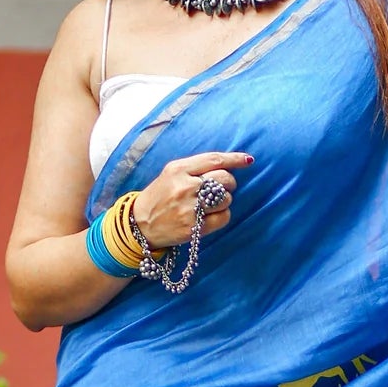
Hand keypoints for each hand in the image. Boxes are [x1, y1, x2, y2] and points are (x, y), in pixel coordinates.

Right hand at [132, 151, 251, 247]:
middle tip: (222, 188)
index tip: (248, 160)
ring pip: (226, 199)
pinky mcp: (194, 227)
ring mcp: (189, 208)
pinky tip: (211, 216)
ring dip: (224, 201)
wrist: (139, 223)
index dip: (234, 159)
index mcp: (179, 169)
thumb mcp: (171, 174)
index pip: (214, 160)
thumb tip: (228, 164)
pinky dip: (223, 216)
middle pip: (224, 179)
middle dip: (229, 183)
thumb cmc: (159, 196)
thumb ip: (196, 168)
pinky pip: (223, 218)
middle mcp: (185, 187)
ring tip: (210, 204)